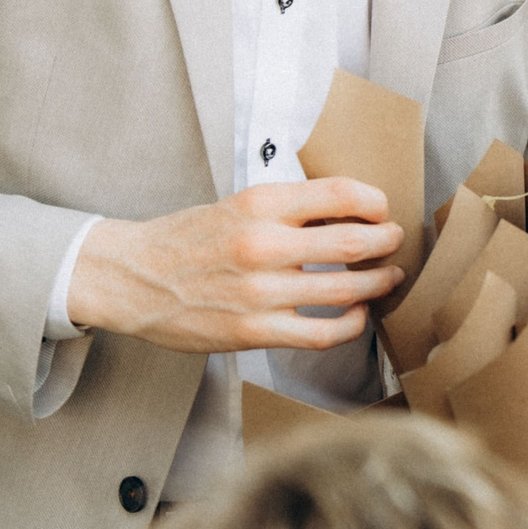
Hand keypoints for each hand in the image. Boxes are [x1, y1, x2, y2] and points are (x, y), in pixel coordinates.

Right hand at [65, 179, 403, 353]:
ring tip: (386, 279)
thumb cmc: (189, 240)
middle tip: (394, 244)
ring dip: (377, 284)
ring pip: (345, 290)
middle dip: (386, 244)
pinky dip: (350, 324)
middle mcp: (263, 244)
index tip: (381, 212)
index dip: (375, 204)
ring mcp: (259, 292)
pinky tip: (356, 316)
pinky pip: (321, 333)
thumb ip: (289, 209)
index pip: (341, 195)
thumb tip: (349, 216)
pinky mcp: (253, 331)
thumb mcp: (237, 205)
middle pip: (354, 243)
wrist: (133, 278)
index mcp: (260, 203)